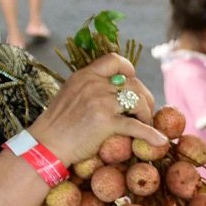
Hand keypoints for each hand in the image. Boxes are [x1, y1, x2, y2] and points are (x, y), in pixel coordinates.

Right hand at [30, 53, 168, 163]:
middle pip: (133, 83)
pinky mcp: (105, 122)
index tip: (133, 82)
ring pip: (138, 101)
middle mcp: (93, 84)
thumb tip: (114, 90)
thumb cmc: (57, 125)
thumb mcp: (70, 94)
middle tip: (145, 112)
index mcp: (85, 75)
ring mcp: (100, 102)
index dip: (129, 70)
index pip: (115, 60)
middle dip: (144, 98)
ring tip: (145, 124)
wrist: (45, 145)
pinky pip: (136, 126)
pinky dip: (152, 134)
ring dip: (147, 114)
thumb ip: (90, 88)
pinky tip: (160, 141)